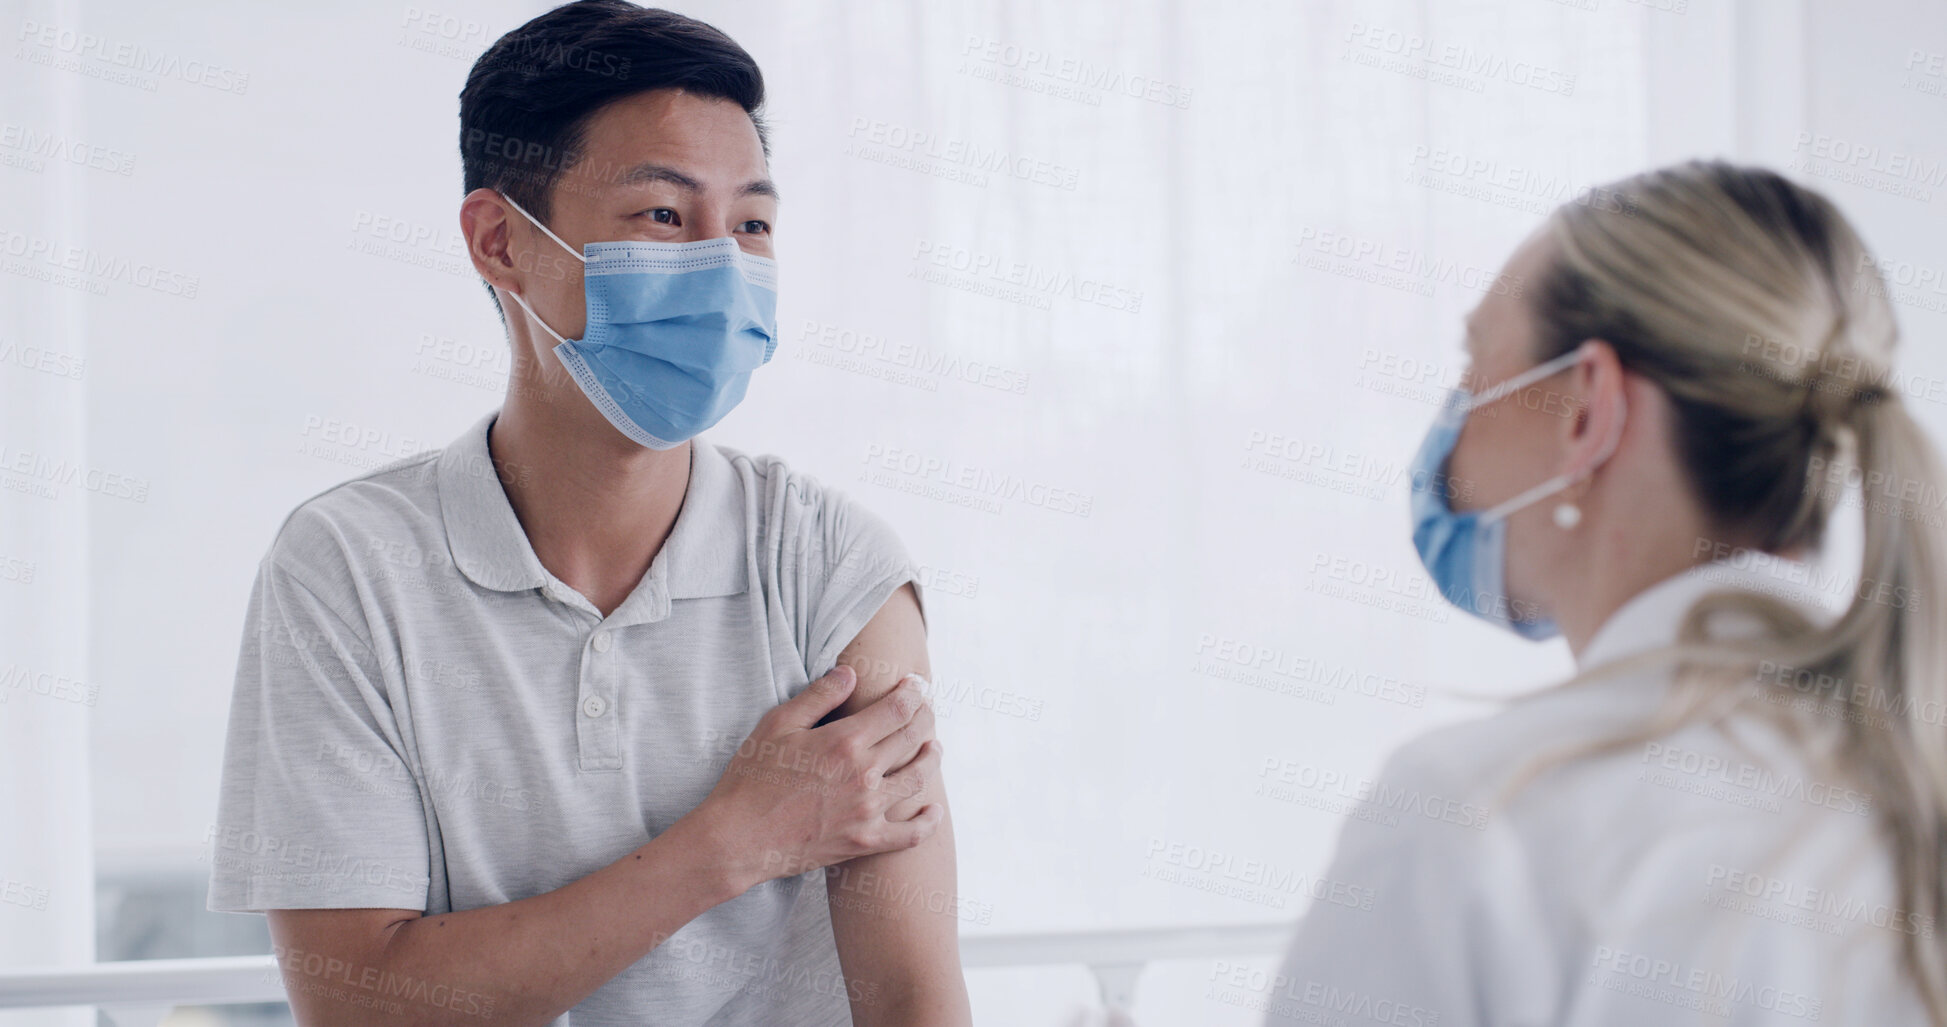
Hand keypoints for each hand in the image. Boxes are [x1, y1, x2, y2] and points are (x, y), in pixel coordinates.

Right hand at [695, 665, 944, 890]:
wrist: (738, 838)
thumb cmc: (751, 778)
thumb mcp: (777, 725)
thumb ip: (818, 696)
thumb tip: (851, 672)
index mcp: (845, 741)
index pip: (897, 708)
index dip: (913, 693)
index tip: (917, 686)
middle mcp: (864, 774)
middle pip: (912, 737)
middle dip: (925, 717)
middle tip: (927, 709)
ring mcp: (868, 811)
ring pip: (917, 779)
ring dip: (931, 758)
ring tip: (934, 747)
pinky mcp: (865, 841)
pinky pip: (910, 834)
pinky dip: (928, 821)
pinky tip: (933, 809)